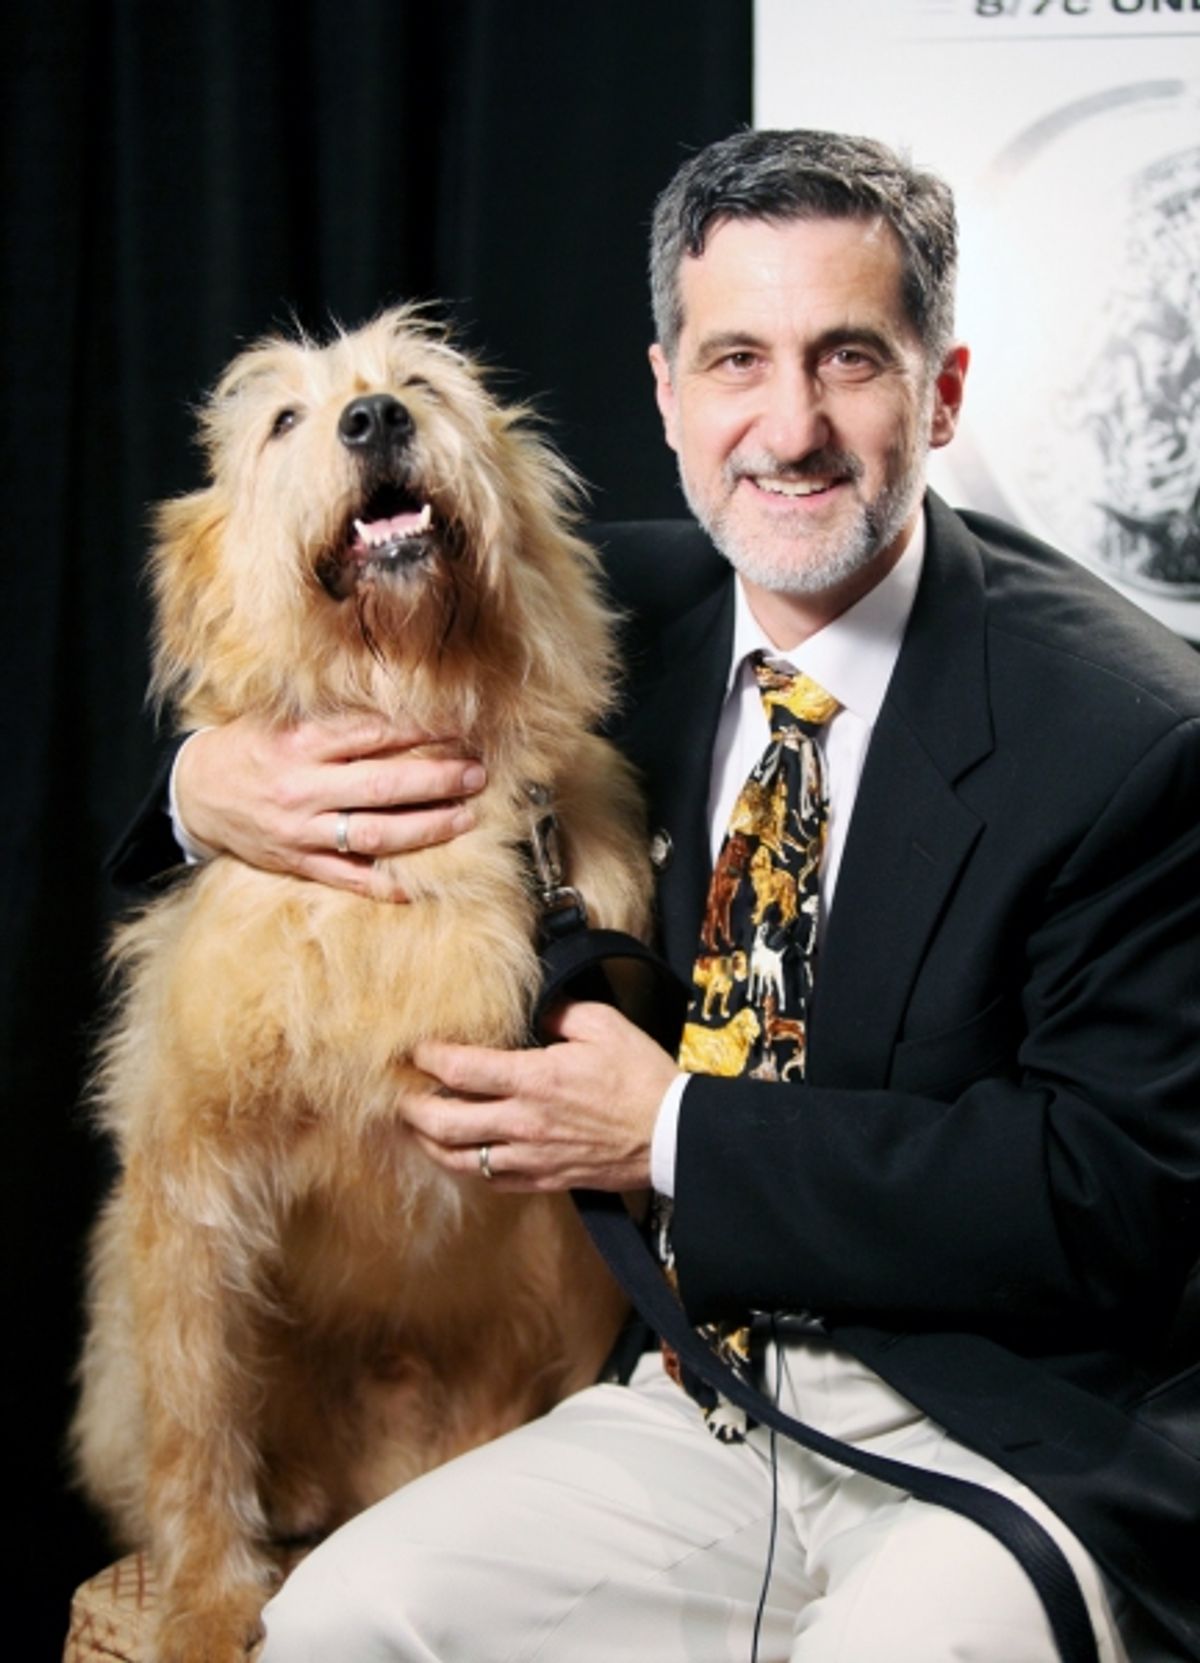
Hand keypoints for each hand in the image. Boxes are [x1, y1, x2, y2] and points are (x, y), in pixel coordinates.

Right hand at [173, 714, 486, 898]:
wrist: (195, 793)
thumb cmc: (249, 747)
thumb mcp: (281, 719)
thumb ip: (333, 719)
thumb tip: (398, 707)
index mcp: (299, 743)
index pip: (371, 734)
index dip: (420, 730)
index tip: (459, 726)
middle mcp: (301, 788)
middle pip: (382, 785)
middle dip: (437, 780)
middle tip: (476, 774)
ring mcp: (300, 831)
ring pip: (373, 833)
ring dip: (426, 828)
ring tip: (464, 817)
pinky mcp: (298, 863)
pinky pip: (348, 878)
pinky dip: (385, 884)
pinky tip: (420, 885)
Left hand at [402, 1002, 679, 1191]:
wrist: (672, 1135)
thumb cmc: (641, 1078)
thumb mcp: (604, 1025)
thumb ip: (560, 1012)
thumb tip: (534, 1010)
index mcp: (534, 1079)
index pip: (459, 1070)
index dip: (428, 1057)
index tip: (414, 1048)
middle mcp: (523, 1122)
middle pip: (443, 1123)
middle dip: (411, 1108)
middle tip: (398, 1093)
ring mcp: (530, 1156)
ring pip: (459, 1159)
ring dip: (429, 1143)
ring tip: (416, 1127)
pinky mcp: (544, 1179)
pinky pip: (491, 1180)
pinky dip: (466, 1168)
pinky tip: (460, 1154)